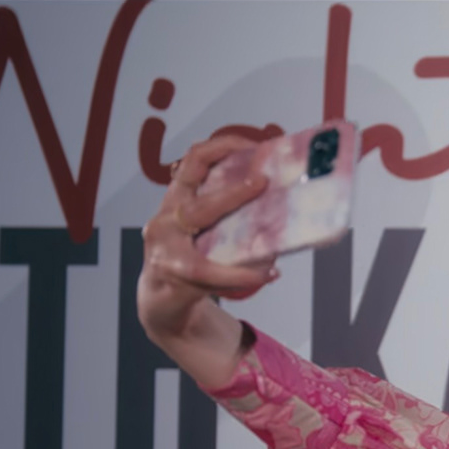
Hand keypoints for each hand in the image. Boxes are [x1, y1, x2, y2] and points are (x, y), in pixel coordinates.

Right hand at [136, 134, 274, 340]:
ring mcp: (165, 245)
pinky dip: (245, 275)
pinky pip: (213, 272)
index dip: (222, 147)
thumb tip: (285, 206)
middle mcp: (167, 217)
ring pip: (201, 230)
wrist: (163, 303)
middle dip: (234, 191)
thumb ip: (233, 218)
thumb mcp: (207, 233)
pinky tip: (269, 274)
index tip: (255, 145)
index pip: (194, 160)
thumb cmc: (192, 262)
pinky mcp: (173, 272)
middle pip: (200, 200)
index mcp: (178, 199)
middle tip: (264, 182)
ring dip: (239, 232)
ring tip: (272, 231)